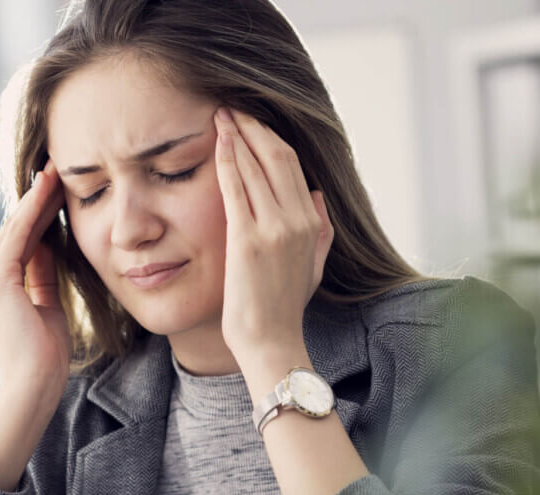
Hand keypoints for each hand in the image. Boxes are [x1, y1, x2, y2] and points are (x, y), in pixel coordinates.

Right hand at [0, 161, 69, 404]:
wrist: (33, 385)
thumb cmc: (45, 356)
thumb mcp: (47, 305)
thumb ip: (42, 274)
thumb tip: (48, 244)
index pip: (19, 243)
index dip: (39, 215)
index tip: (58, 190)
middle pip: (15, 231)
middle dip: (38, 200)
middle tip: (57, 169)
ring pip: (15, 230)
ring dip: (37, 198)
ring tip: (55, 171)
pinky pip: (18, 238)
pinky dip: (33, 212)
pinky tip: (47, 190)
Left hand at [212, 107, 332, 364]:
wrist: (271, 341)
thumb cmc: (285, 309)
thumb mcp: (313, 266)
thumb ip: (320, 229)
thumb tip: (319, 195)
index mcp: (312, 222)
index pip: (292, 166)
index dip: (270, 138)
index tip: (252, 122)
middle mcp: (297, 220)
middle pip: (277, 156)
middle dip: (254, 126)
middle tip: (232, 107)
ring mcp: (273, 229)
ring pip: (257, 166)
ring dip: (238, 135)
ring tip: (220, 115)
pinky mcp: (247, 241)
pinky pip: (237, 188)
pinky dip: (228, 160)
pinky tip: (218, 142)